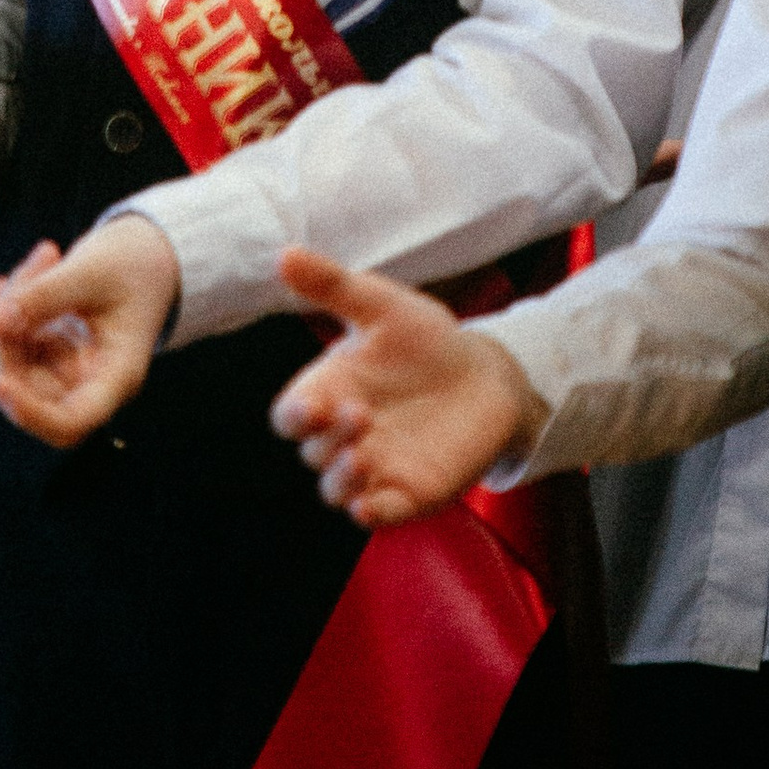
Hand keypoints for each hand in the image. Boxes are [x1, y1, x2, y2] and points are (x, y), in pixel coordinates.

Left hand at [0, 217, 180, 447]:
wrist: (144, 256)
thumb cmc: (136, 267)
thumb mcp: (95, 270)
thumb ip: (46, 294)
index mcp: (115, 376)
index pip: (72, 420)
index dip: (31, 413)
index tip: (1, 383)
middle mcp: (85, 382)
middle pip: (26, 393)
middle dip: (3, 341)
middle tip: (14, 283)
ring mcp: (59, 369)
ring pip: (6, 368)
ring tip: (38, 261)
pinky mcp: (39, 353)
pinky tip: (13, 280)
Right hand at [268, 247, 541, 525]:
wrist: (484, 375)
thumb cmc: (423, 339)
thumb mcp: (381, 305)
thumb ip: (332, 285)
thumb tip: (284, 254)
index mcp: (329, 391)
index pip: (291, 416)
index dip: (294, 415)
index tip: (311, 405)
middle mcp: (343, 435)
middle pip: (313, 452)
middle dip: (329, 437)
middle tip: (359, 411)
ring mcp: (374, 468)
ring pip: (336, 491)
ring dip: (340, 481)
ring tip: (361, 457)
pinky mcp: (406, 493)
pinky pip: (377, 514)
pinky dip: (369, 513)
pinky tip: (371, 506)